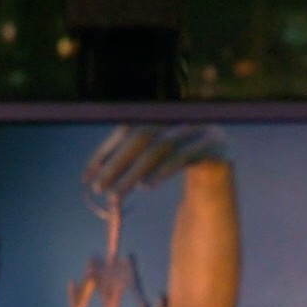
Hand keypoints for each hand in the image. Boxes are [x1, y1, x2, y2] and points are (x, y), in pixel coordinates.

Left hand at [84, 124, 230, 199]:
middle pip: (143, 135)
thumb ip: (128, 159)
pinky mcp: (218, 147)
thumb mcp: (151, 162)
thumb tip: (92, 174)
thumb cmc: (176, 173)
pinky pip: (185, 157)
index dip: (106, 150)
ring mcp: (203, 128)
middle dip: (117, 163)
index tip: (88, 175)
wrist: (218, 186)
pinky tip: (146, 187)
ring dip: (134, 173)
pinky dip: (163, 171)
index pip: (129, 127)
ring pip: (161, 148)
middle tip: (99, 188)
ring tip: (116, 195)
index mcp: (165, 112)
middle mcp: (185, 114)